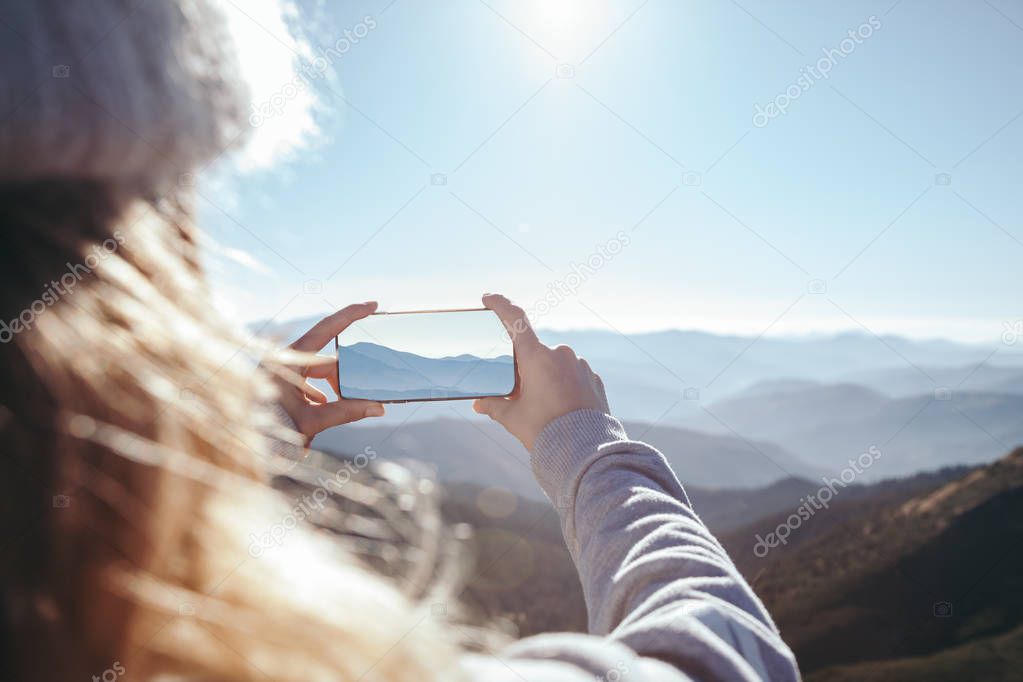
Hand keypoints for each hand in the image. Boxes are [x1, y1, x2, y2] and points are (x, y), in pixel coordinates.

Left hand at [273, 302, 384, 441]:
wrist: (246, 445)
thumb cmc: (272, 429)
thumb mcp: (311, 420)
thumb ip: (346, 412)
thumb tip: (378, 408)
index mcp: (288, 360)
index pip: (327, 329)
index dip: (351, 314)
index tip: (372, 305)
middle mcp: (284, 360)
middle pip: (327, 361)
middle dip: (345, 378)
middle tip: (361, 392)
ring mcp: (281, 371)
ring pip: (318, 372)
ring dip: (332, 388)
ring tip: (340, 405)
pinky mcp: (280, 384)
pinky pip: (307, 382)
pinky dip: (319, 393)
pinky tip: (325, 403)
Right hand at [473, 294, 608, 450]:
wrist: (585, 451)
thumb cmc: (545, 431)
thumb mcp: (512, 418)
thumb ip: (493, 405)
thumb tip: (479, 404)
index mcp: (536, 357)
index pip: (514, 320)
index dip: (500, 305)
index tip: (489, 298)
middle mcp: (560, 354)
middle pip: (534, 352)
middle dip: (524, 368)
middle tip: (518, 393)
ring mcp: (581, 365)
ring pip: (555, 364)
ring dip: (546, 377)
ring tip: (543, 407)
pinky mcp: (594, 379)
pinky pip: (573, 375)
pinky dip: (564, 385)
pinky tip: (560, 408)